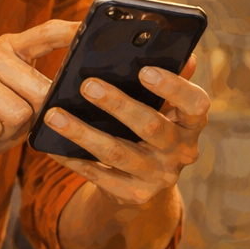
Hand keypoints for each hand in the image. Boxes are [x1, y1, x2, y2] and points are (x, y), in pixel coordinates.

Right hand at [0, 20, 76, 179]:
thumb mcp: (19, 111)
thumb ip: (42, 97)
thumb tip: (72, 93)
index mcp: (7, 50)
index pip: (46, 33)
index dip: (72, 31)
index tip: (98, 20)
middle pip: (38, 92)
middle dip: (26, 120)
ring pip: (15, 114)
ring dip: (1, 132)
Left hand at [42, 57, 209, 204]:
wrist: (151, 182)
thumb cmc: (156, 127)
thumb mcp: (168, 107)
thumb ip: (174, 80)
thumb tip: (183, 53)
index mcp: (192, 124)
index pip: (196, 104)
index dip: (174, 87)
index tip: (144, 70)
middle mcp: (181, 151)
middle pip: (151, 126)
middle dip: (118, 105)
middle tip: (88, 85)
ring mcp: (158, 176)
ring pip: (117, 152)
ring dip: (84, 133)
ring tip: (55, 115)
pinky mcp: (135, 194)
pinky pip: (99, 176)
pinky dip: (74, 160)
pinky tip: (53, 145)